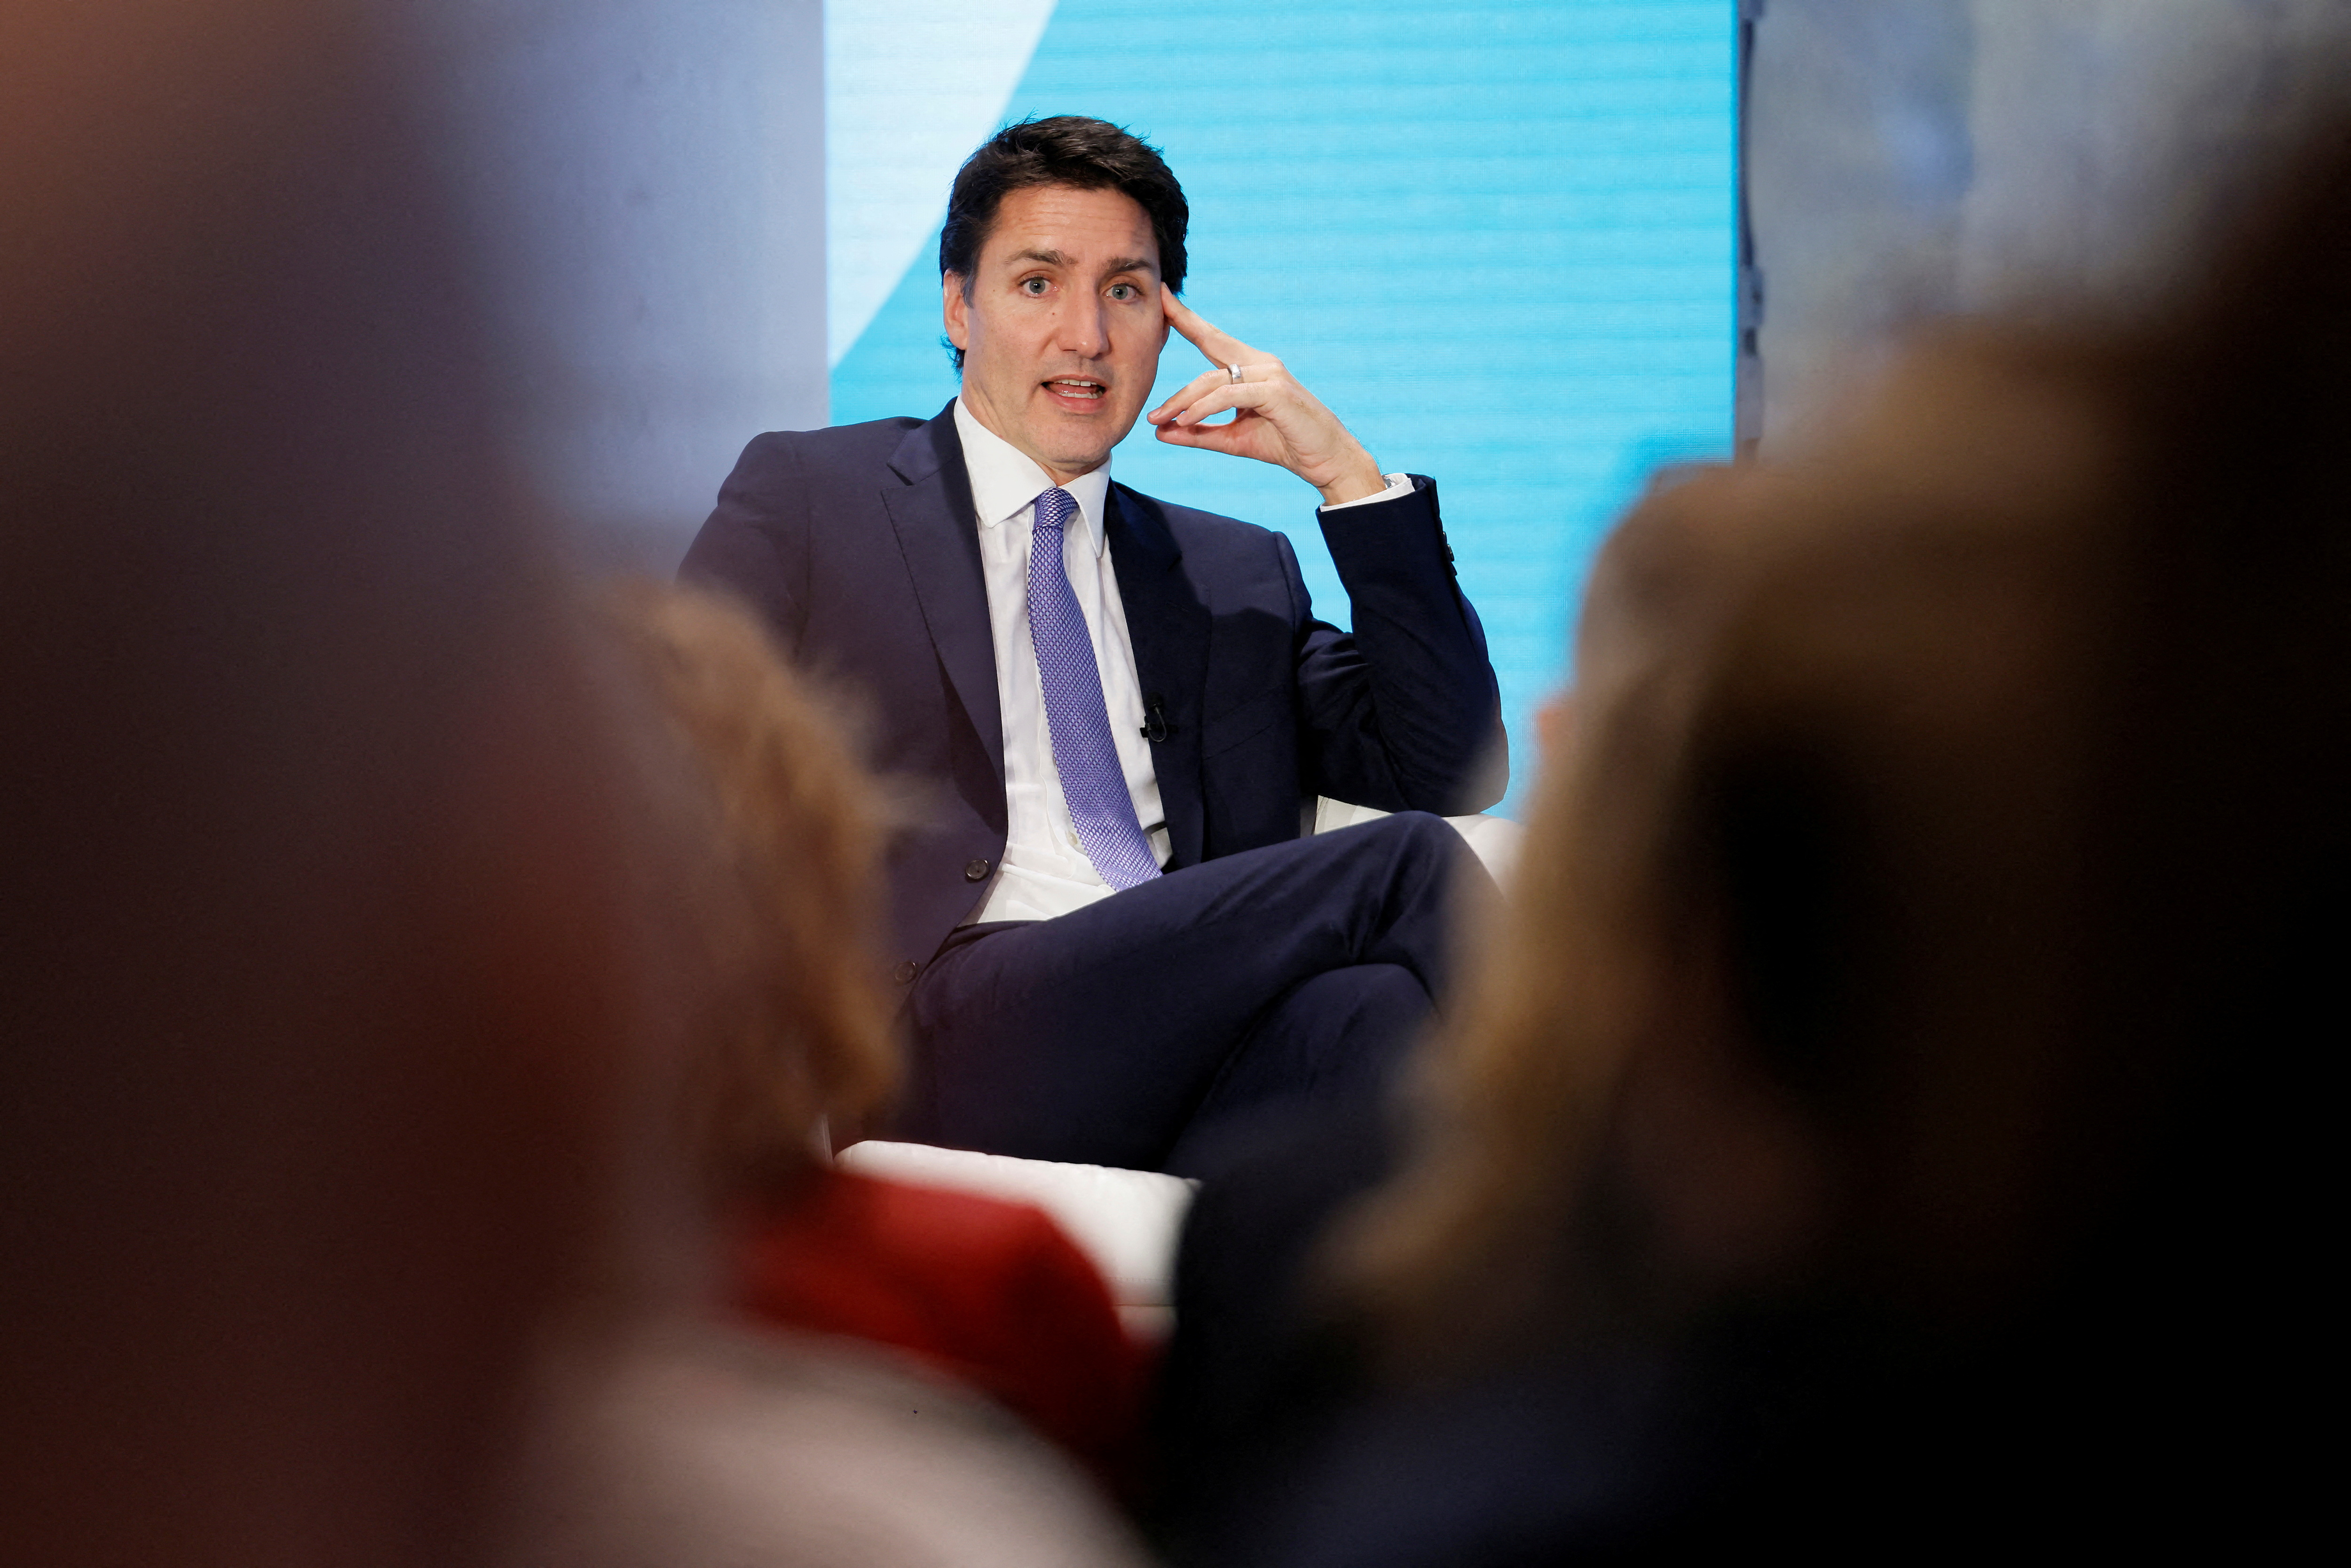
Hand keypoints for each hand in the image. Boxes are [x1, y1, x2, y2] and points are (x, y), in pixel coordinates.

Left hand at [1145, 286, 1388, 506]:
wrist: (1327, 461)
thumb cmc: (1284, 444)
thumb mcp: (1232, 440)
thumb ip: (1198, 433)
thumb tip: (1159, 432)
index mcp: (1252, 366)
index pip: (1212, 337)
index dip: (1186, 316)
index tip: (1160, 296)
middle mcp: (1261, 362)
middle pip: (1208, 351)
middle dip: (1178, 351)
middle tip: (1148, 389)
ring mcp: (1270, 374)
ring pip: (1213, 380)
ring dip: (1183, 402)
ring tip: (1160, 421)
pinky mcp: (1275, 391)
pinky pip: (1229, 395)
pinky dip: (1204, 408)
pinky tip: (1185, 421)